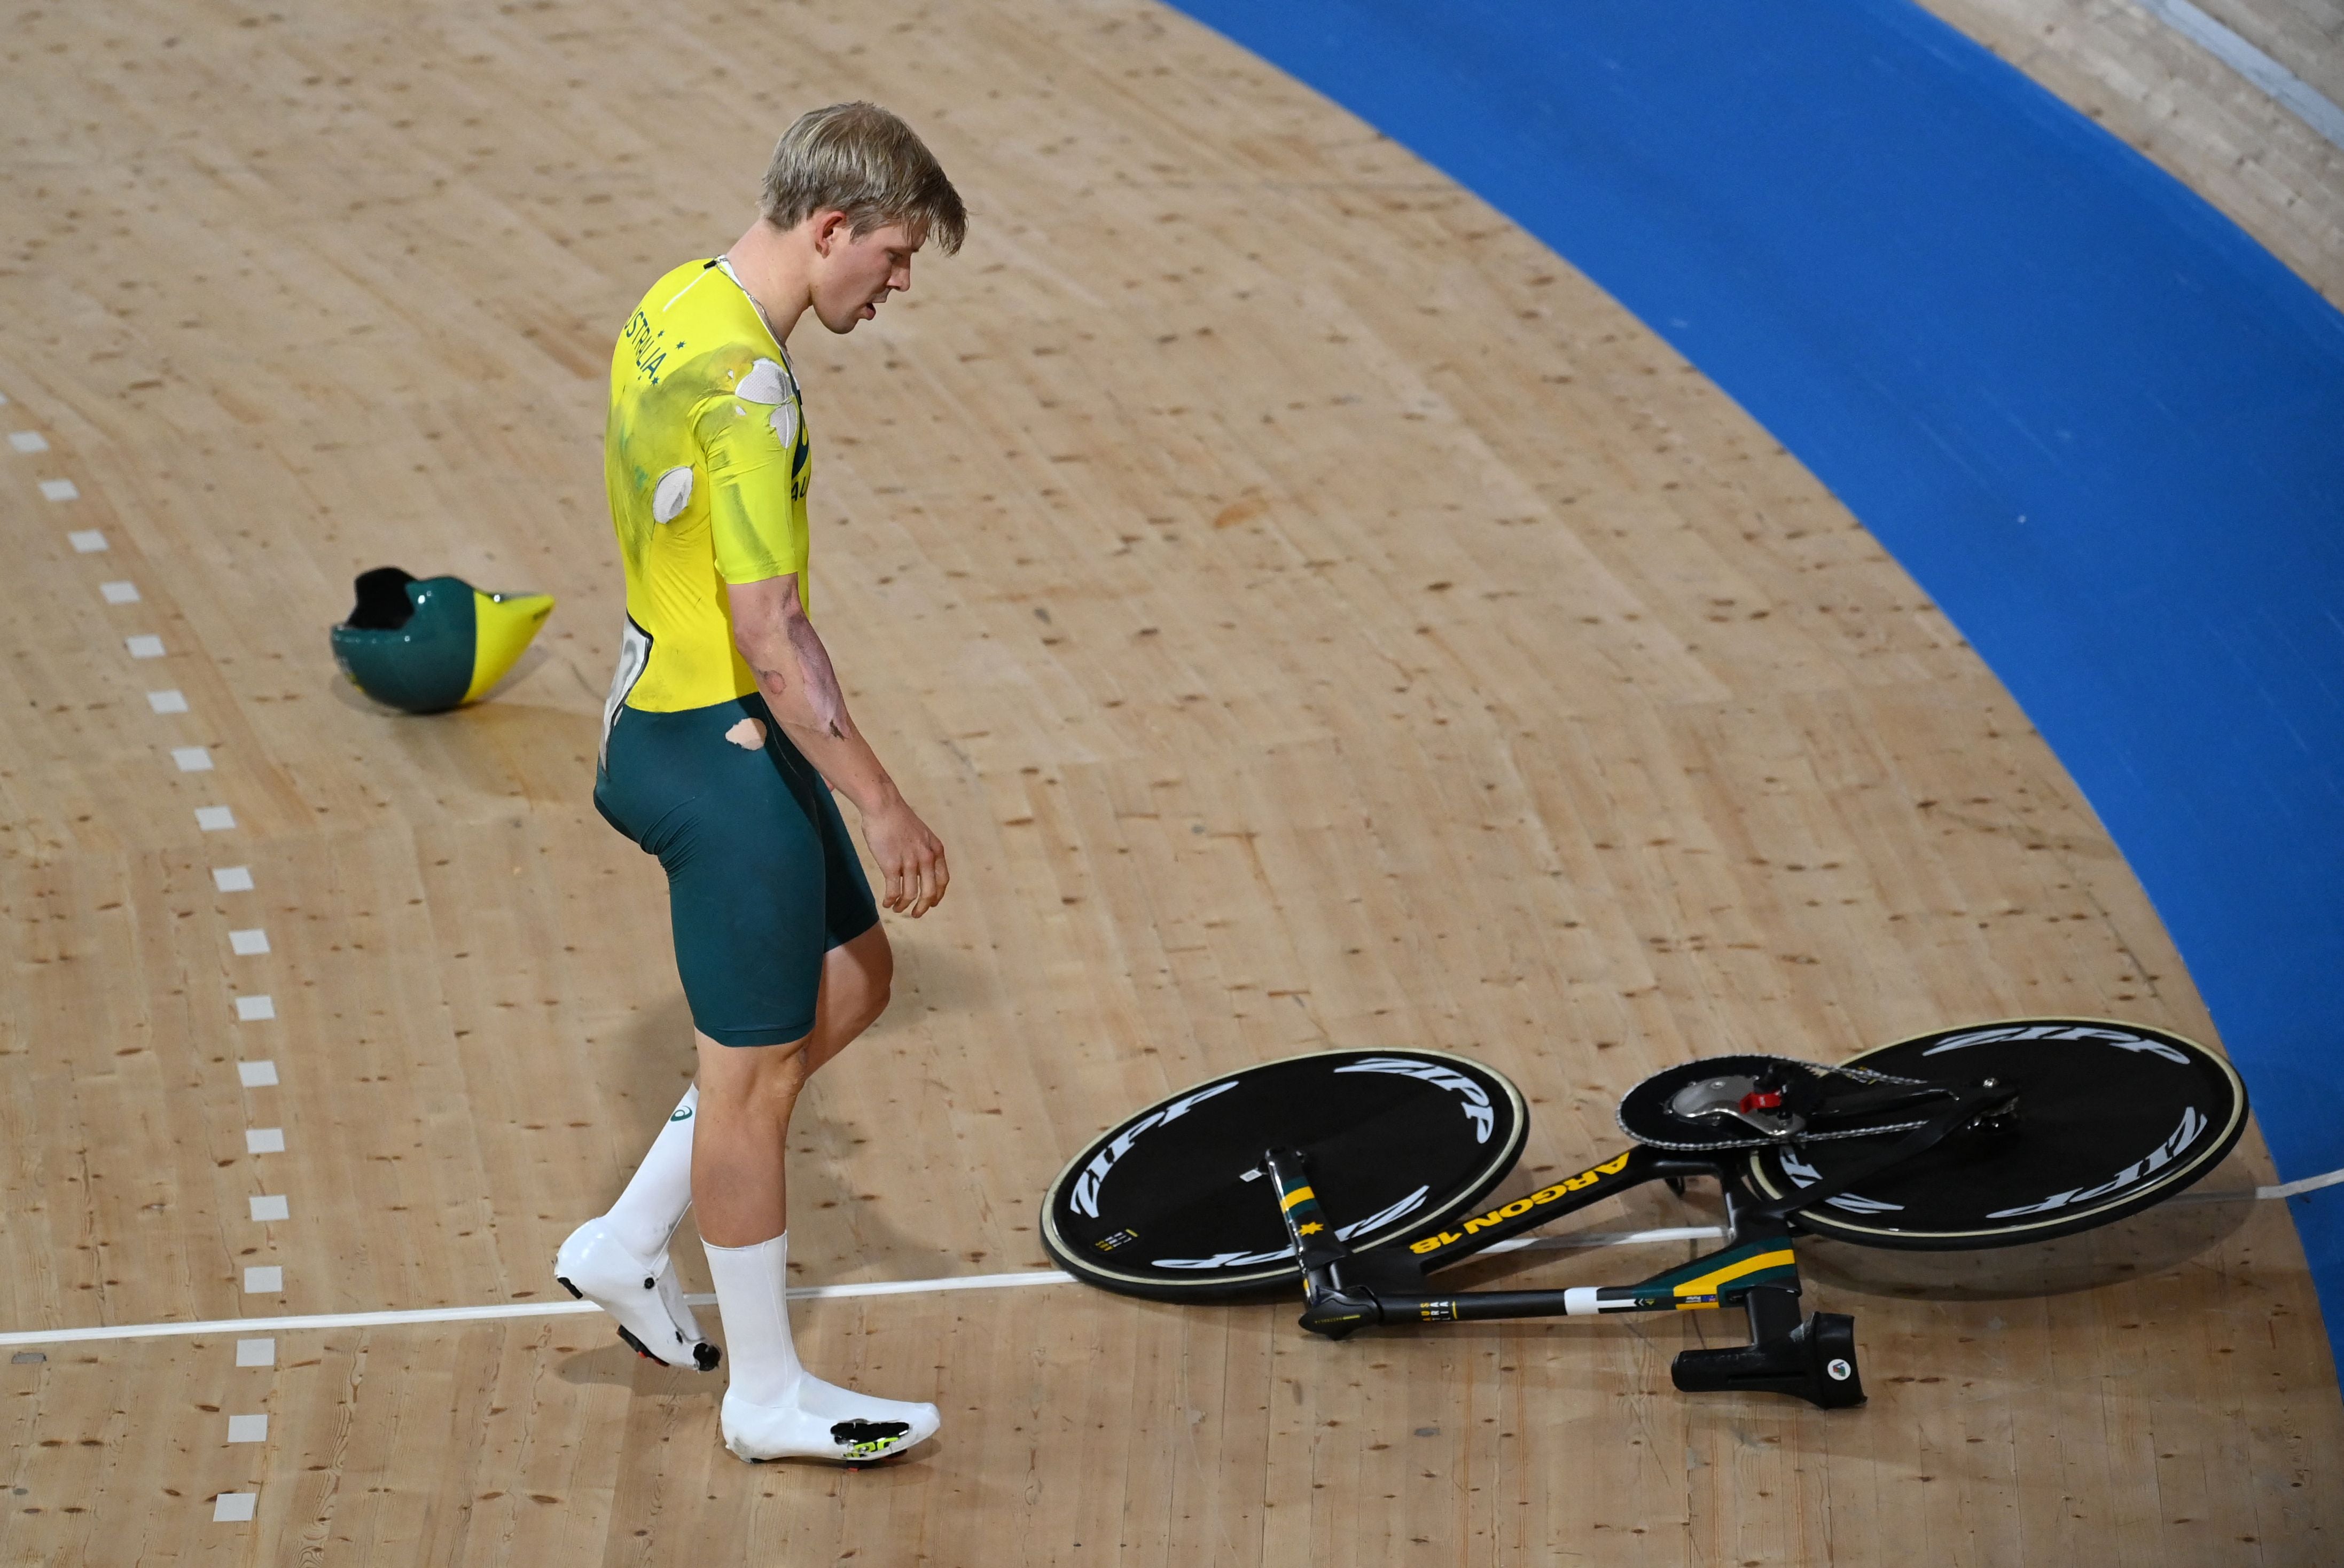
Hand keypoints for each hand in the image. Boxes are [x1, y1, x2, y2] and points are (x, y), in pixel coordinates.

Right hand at [861, 795, 948, 915]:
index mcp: (936, 850)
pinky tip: (886, 903)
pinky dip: (890, 901)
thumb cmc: (898, 818)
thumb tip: (920, 868)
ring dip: (904, 906)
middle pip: (930, 892)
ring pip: (910, 895)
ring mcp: (909, 862)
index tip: (932, 903)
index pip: (943, 880)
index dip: (938, 895)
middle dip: (923, 907)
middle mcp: (926, 858)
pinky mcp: (891, 865)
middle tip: (916, 914)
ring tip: (897, 908)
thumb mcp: (921, 834)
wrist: (883, 806)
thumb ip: (924, 851)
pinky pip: (894, 891)